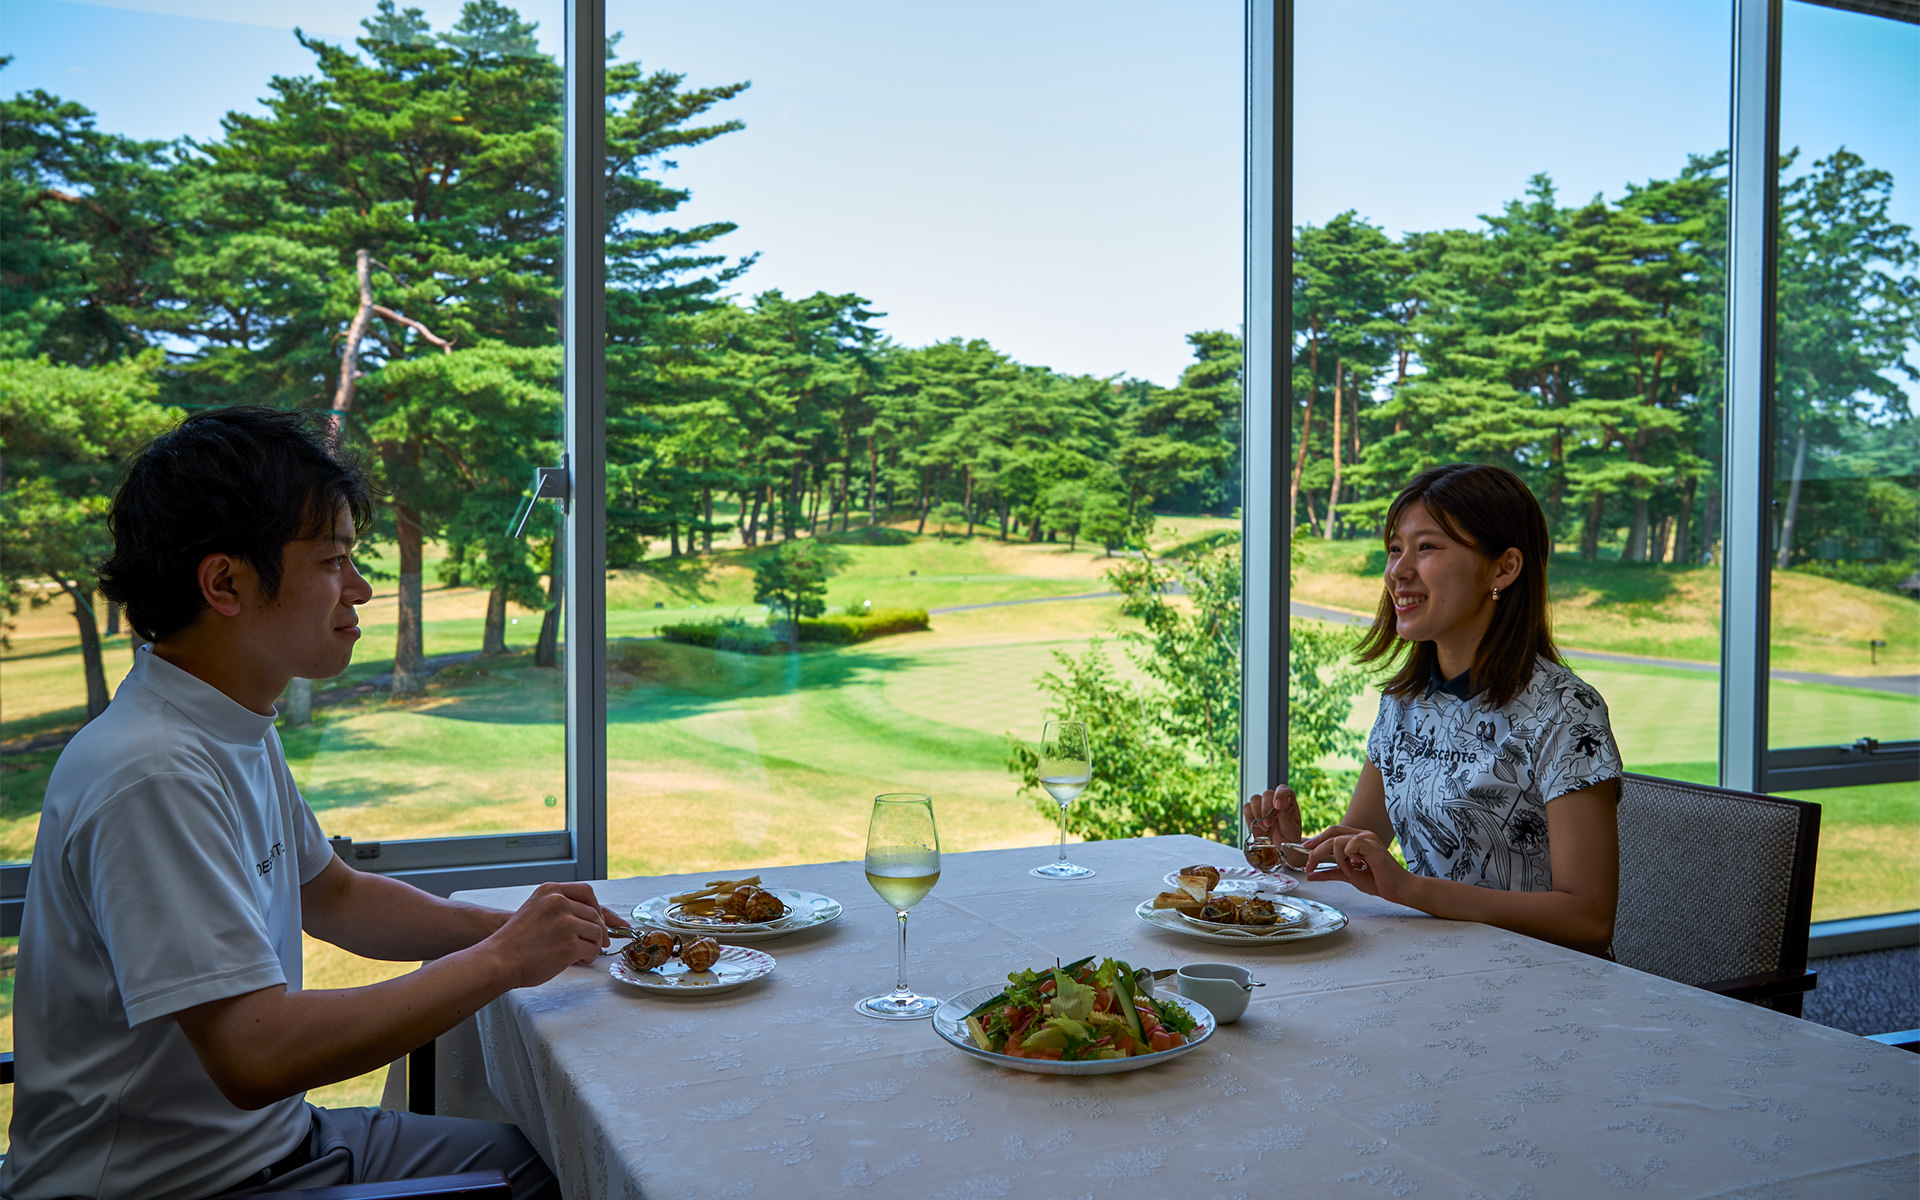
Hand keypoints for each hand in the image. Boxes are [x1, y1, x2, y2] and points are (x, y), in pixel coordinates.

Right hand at [485, 882, 611, 987]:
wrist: (498, 960)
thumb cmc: (514, 942)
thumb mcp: (535, 910)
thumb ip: (559, 909)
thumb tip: (590, 919)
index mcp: (550, 891)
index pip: (587, 892)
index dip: (598, 907)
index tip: (605, 919)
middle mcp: (559, 903)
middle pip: (594, 914)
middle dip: (599, 931)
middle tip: (600, 942)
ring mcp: (565, 923)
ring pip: (596, 932)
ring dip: (594, 945)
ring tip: (583, 954)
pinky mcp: (569, 944)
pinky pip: (592, 949)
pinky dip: (590, 956)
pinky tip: (581, 960)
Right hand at [1243, 786, 1301, 842]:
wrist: (1279, 850)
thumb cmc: (1288, 838)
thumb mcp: (1291, 830)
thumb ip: (1286, 816)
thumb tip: (1280, 804)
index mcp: (1288, 803)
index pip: (1283, 790)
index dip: (1279, 795)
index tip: (1277, 806)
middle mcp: (1275, 802)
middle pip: (1267, 794)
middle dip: (1266, 809)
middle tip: (1269, 823)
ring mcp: (1263, 807)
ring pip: (1255, 799)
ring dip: (1258, 814)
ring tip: (1265, 827)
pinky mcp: (1252, 813)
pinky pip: (1246, 808)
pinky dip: (1250, 817)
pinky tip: (1257, 826)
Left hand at [1303, 829, 1413, 904]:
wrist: (1398, 889)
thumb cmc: (1379, 881)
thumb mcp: (1348, 876)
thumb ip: (1331, 873)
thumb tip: (1312, 874)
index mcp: (1358, 839)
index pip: (1333, 832)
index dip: (1317, 840)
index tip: (1306, 850)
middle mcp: (1362, 835)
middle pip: (1331, 834)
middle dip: (1316, 851)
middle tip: (1310, 866)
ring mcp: (1368, 839)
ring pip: (1336, 840)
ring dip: (1336, 859)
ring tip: (1347, 870)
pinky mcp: (1372, 846)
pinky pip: (1349, 844)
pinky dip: (1346, 858)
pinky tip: (1355, 867)